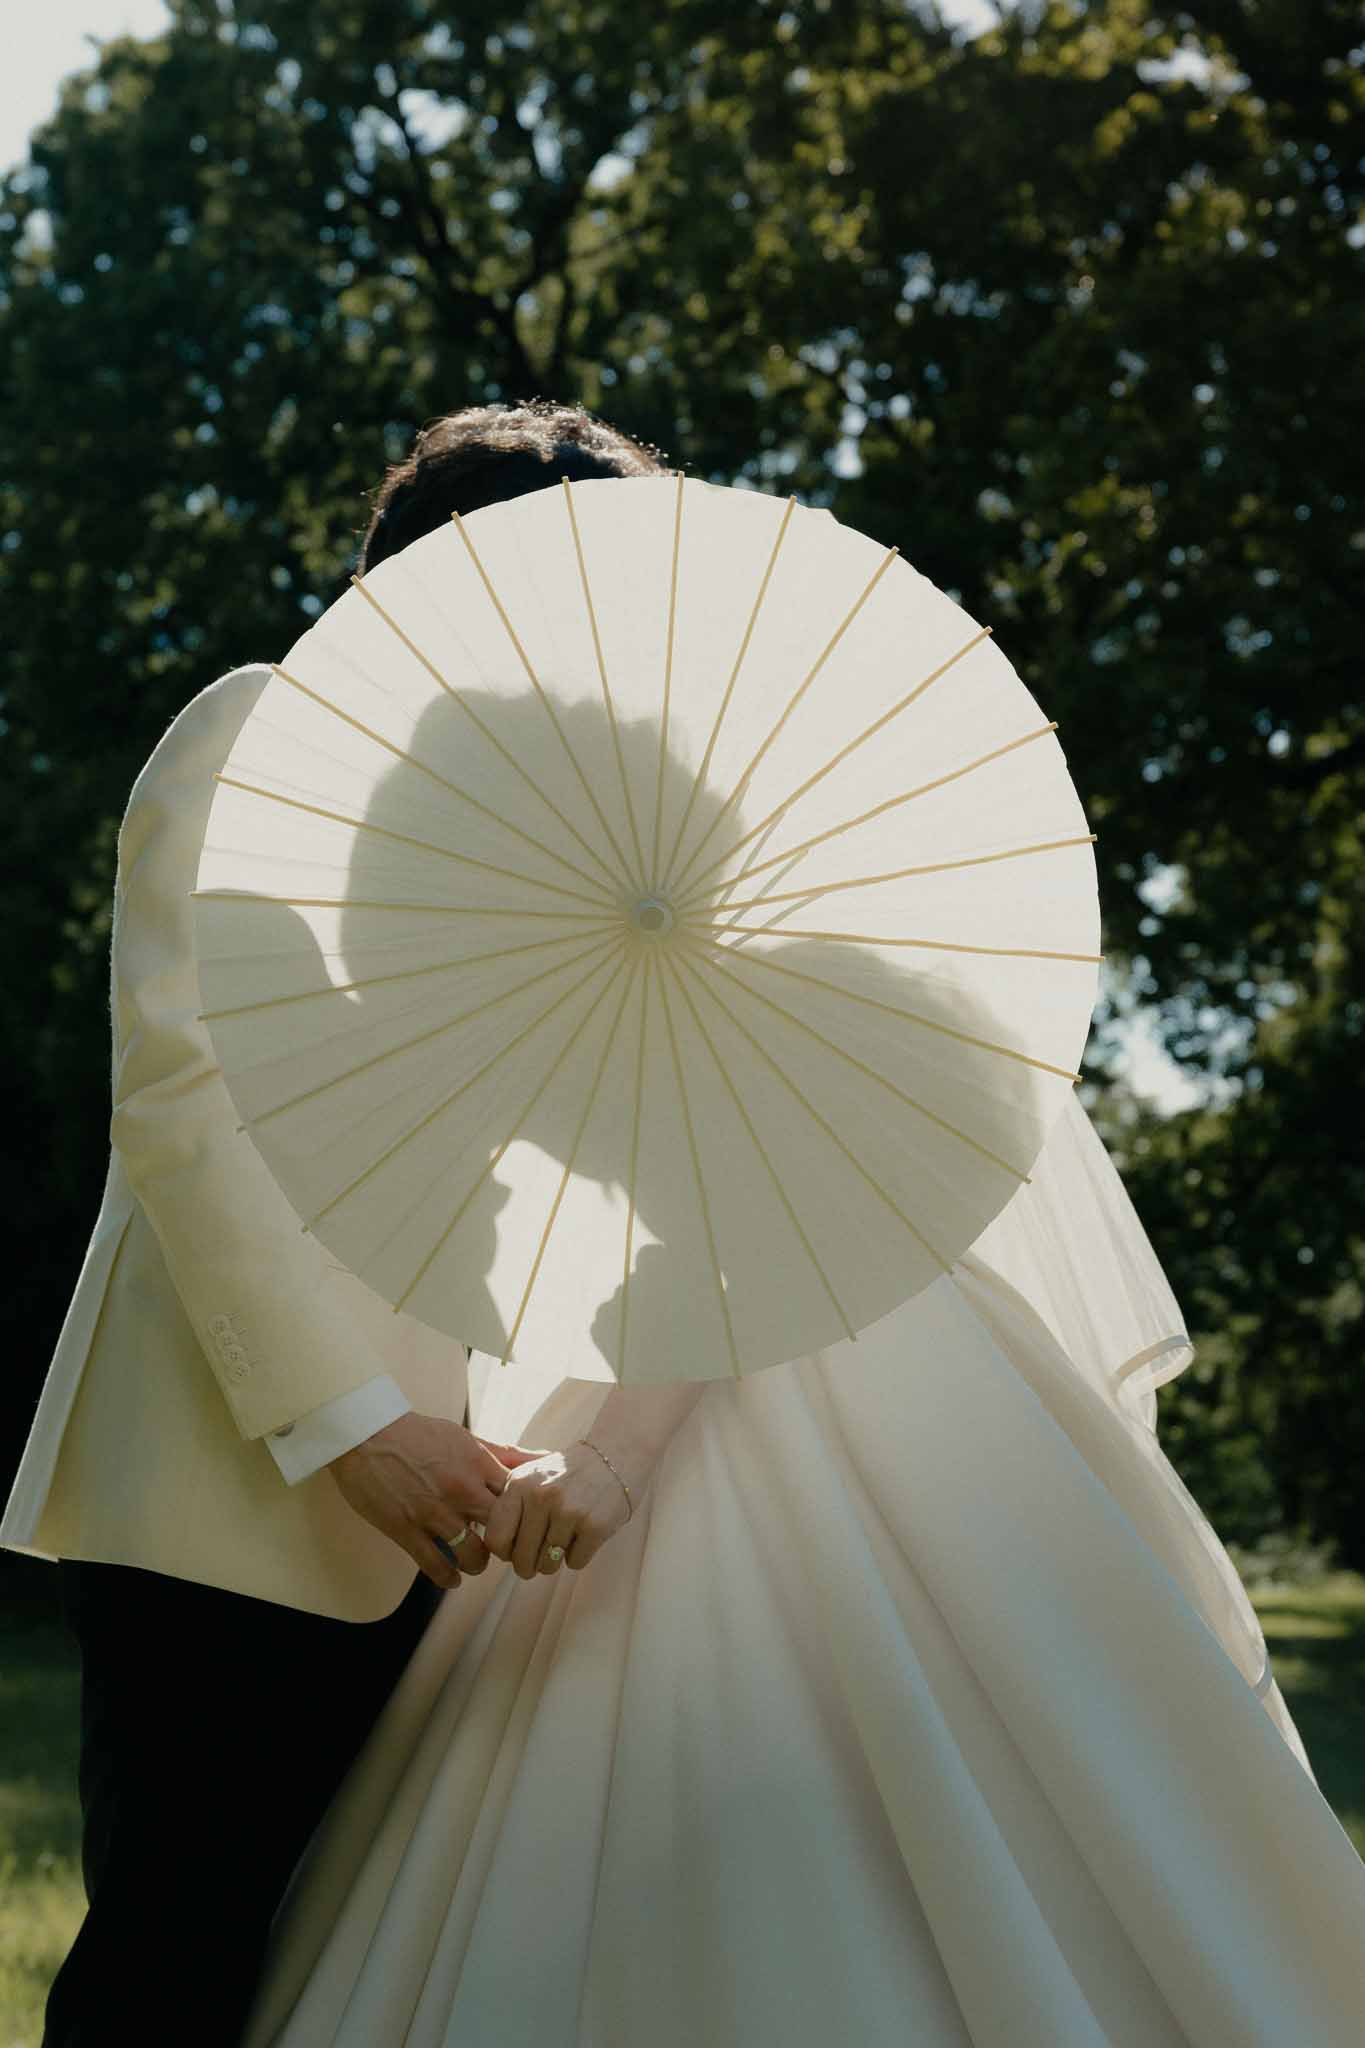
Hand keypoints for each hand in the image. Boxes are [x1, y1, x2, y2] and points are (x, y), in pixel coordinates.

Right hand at [329, 1412, 517, 1588]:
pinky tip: (453, 1577)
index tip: (523, 1524)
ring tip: (475, 1561)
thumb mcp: (467, 1438)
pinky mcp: (406, 1529)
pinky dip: (448, 1577)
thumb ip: (505, 1453)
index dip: (526, 1517)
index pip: (520, 1499)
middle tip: (504, 1550)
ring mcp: (433, 1512)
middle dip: (507, 1545)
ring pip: (472, 1555)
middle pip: (503, 1531)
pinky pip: (435, 1566)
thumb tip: (545, 1457)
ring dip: (477, 1564)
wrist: (367, 1434)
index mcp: (478, 1464)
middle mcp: (461, 1489)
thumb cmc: (420, 1434)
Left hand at [480, 1441, 633, 1580]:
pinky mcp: (593, 1524)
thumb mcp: (529, 1477)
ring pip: (548, 1565)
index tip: (515, 1550)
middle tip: (540, 1557)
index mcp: (518, 1485)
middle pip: (522, 1559)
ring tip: (564, 1539)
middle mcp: (540, 1497)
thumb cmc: (567, 1474)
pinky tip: (584, 1534)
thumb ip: (508, 1507)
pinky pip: (575, 1562)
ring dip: (555, 1561)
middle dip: (530, 1566)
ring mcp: (568, 1511)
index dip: (505, 1553)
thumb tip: (494, 1549)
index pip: (495, 1539)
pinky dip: (578, 1555)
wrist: (615, 1455)